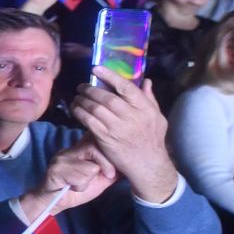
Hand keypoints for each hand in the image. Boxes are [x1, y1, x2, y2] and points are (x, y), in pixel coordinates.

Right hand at [22, 140, 117, 218]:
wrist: (53, 203)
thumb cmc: (77, 190)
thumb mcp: (100, 179)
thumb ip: (112, 168)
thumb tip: (130, 162)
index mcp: (79, 149)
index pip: (97, 138)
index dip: (109, 151)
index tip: (115, 166)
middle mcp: (69, 150)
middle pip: (95, 147)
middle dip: (107, 164)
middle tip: (109, 175)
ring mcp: (61, 159)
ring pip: (90, 167)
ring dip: (90, 180)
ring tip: (81, 184)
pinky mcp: (55, 170)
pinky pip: (80, 177)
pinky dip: (80, 186)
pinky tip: (73, 188)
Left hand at [70, 69, 178, 201]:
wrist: (148, 165)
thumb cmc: (152, 139)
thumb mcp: (157, 117)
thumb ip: (150, 99)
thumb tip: (146, 81)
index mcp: (145, 108)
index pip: (127, 88)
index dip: (110, 76)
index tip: (96, 69)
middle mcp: (132, 117)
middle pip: (107, 98)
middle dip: (91, 90)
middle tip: (81, 86)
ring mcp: (118, 128)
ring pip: (96, 109)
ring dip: (83, 101)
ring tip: (77, 97)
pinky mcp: (106, 138)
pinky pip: (89, 122)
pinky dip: (80, 113)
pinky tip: (76, 109)